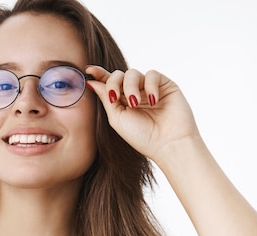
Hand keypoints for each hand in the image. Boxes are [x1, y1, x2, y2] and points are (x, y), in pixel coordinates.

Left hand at [85, 66, 201, 164]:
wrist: (168, 143)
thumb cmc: (142, 136)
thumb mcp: (117, 118)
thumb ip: (106, 98)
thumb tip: (92, 82)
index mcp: (122, 102)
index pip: (109, 83)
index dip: (99, 74)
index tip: (88, 70)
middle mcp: (135, 93)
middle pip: (118, 75)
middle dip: (113, 83)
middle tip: (114, 97)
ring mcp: (149, 88)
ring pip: (133, 73)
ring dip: (130, 87)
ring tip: (135, 103)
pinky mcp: (165, 85)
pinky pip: (152, 74)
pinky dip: (150, 86)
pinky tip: (153, 101)